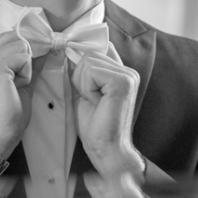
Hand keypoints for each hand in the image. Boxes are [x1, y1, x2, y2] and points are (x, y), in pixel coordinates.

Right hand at [0, 31, 34, 155]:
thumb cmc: (8, 115)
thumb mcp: (23, 83)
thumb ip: (32, 64)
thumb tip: (47, 48)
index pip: (10, 39)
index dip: (26, 46)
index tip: (39, 54)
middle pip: (18, 39)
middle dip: (27, 58)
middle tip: (22, 81)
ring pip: (22, 47)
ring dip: (26, 68)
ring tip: (16, 86)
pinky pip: (24, 58)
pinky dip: (26, 73)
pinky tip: (16, 87)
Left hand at [71, 49, 145, 186]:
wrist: (105, 149)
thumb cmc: (94, 125)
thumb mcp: (84, 91)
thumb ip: (82, 71)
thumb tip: (68, 51)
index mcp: (122, 72)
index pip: (97, 48)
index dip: (82, 60)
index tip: (80, 81)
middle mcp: (129, 71)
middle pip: (89, 54)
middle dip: (80, 77)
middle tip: (90, 99)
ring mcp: (128, 76)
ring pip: (88, 61)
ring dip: (83, 83)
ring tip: (94, 101)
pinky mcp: (122, 82)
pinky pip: (91, 71)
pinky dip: (87, 87)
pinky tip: (96, 102)